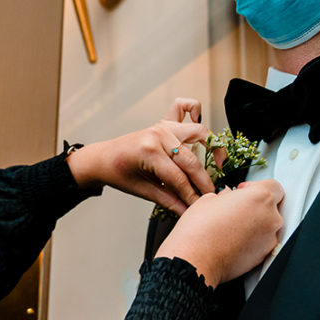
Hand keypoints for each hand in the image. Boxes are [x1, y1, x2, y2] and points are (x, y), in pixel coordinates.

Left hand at [66, 98, 214, 215]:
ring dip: (211, 148)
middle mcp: (158, 136)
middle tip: (210, 196)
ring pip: (198, 133)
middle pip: (191, 161)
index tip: (201, 207)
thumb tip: (188, 211)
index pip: (179, 179)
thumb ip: (169, 200)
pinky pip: (185, 107)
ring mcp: (163, 126)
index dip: (192, 196)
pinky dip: (195, 112)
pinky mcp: (164, 122)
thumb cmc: (118, 173)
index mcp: (149, 153)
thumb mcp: (142, 190)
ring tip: (216, 165)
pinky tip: (200, 129)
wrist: (102, 158)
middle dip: (203, 182)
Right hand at [154, 179, 283, 287]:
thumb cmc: (199, 231)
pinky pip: (262, 242)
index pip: (273, 186)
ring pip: (267, 226)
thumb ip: (227, 196)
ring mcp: (269, 239)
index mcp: (260, 197)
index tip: (244, 190)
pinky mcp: (263, 256)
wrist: (195, 260)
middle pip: (272, 206)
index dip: (256, 186)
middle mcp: (270, 217)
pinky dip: (252, 240)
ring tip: (232, 227)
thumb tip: (228, 198)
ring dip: (254, 224)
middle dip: (255, 206)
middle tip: (235, 208)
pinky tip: (233, 240)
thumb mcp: (209, 199)